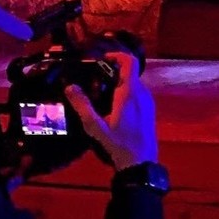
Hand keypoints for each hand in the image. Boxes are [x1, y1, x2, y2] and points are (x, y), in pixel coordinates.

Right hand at [65, 51, 159, 171]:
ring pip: (133, 84)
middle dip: (112, 71)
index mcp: (130, 92)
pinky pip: (137, 94)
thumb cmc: (118, 143)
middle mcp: (142, 92)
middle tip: (94, 79)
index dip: (117, 54)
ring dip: (118, 83)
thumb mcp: (96, 127)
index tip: (101, 58)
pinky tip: (111, 107)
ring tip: (99, 93)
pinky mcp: (149, 110)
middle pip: (129, 72)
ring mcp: (148, 101)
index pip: (130, 61)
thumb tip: (69, 86)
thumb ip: (82, 106)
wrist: (141, 163)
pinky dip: (125, 93)